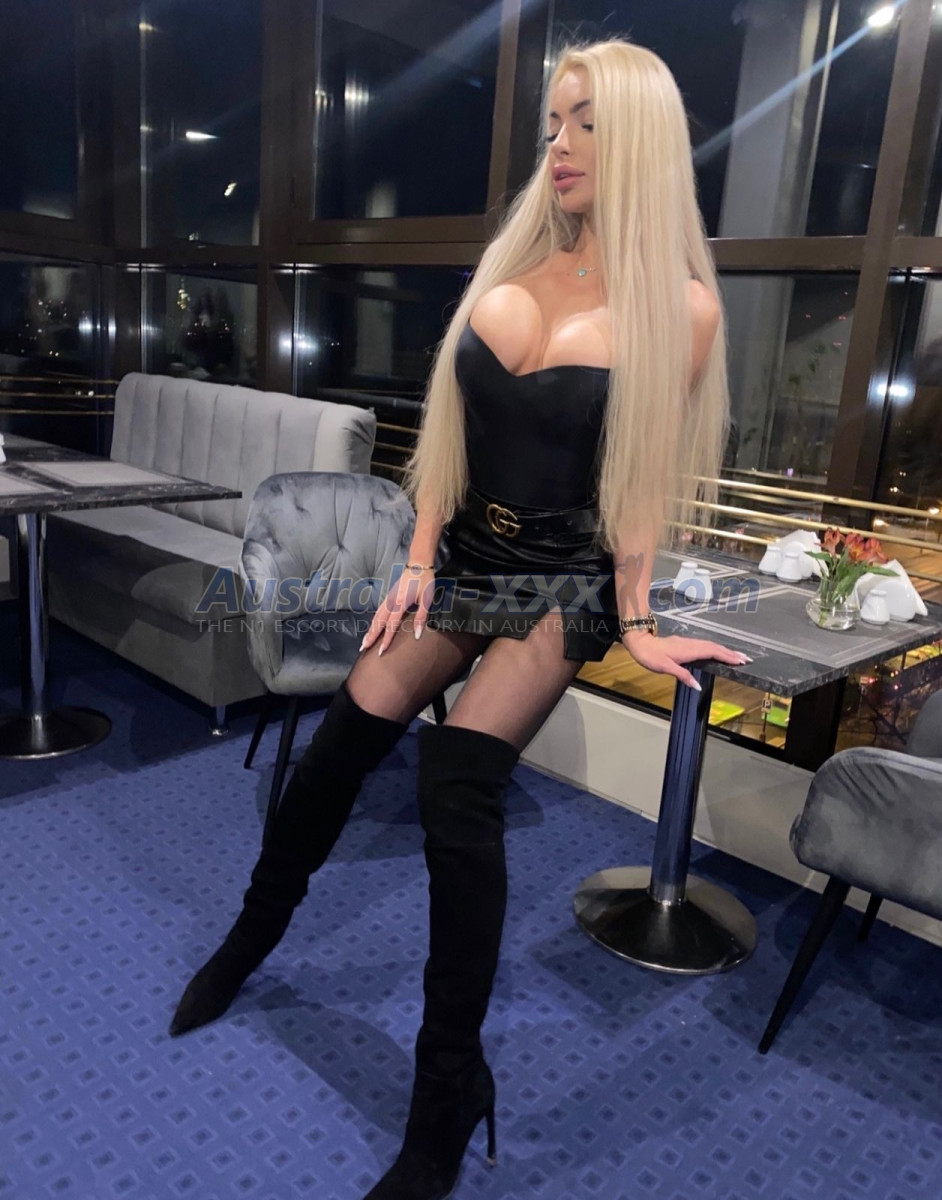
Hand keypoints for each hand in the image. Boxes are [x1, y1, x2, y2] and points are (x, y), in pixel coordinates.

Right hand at [359, 567, 436, 656]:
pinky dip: (373, 621)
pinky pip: (378, 611)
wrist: (418, 564)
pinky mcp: (389, 596)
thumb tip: (417, 635)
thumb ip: (421, 617)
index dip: (386, 639)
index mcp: (400, 603)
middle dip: (371, 636)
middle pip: (378, 622)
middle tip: (363, 648)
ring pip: (376, 616)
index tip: (381, 651)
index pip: (391, 625)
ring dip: (369, 629)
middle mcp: (391, 601)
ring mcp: (388, 598)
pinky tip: (372, 627)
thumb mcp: (427, 599)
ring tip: (364, 641)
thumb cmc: (424, 581)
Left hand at [621, 630, 751, 691]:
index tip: (740, 661)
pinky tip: (719, 652)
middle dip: (732, 653)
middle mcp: (691, 645)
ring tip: (738, 656)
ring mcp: (689, 643)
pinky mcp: (686, 644)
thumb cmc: (651, 656)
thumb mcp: (666, 668)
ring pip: (711, 645)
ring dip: (725, 650)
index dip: (727, 656)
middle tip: (746, 659)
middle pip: (716, 648)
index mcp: (689, 650)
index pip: (712, 653)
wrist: (641, 644)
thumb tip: (697, 686)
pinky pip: (705, 645)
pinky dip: (716, 648)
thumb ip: (683, 676)